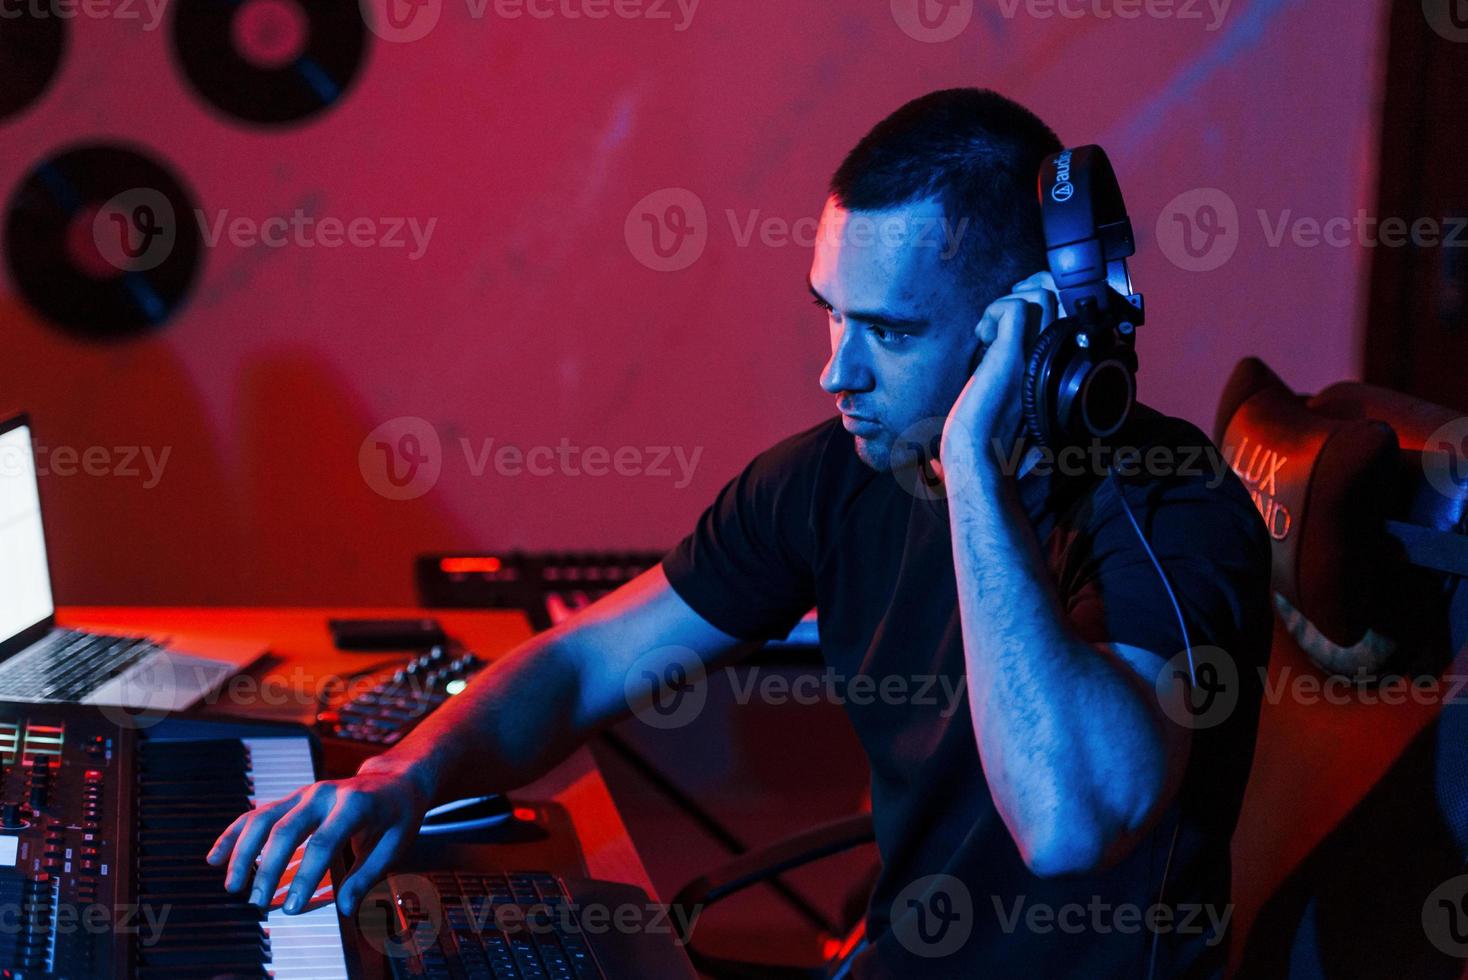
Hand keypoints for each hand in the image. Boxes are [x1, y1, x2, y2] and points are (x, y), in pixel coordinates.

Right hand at [207, 759, 433, 916]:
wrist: (395, 780)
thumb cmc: (397, 815)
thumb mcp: (395, 844)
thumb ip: (368, 875)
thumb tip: (345, 908)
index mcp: (354, 804)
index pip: (323, 842)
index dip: (304, 876)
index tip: (292, 907)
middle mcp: (324, 794)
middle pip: (286, 830)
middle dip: (268, 868)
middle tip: (258, 903)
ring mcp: (304, 793)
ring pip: (263, 818)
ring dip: (243, 852)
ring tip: (232, 886)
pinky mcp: (292, 798)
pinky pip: (257, 814)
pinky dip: (234, 834)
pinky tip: (215, 857)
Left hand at [940, 271, 1060, 478]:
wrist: (977, 455)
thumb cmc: (986, 432)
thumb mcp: (1005, 390)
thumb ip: (1012, 368)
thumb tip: (995, 344)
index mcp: (1049, 364)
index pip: (1061, 312)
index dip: (1040, 299)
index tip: (1007, 321)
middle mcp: (1048, 357)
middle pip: (1059, 296)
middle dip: (1027, 290)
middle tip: (999, 317)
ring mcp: (1032, 356)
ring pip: (1044, 294)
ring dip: (1011, 298)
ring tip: (990, 328)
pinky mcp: (1011, 357)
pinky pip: (1016, 309)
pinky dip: (996, 310)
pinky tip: (983, 337)